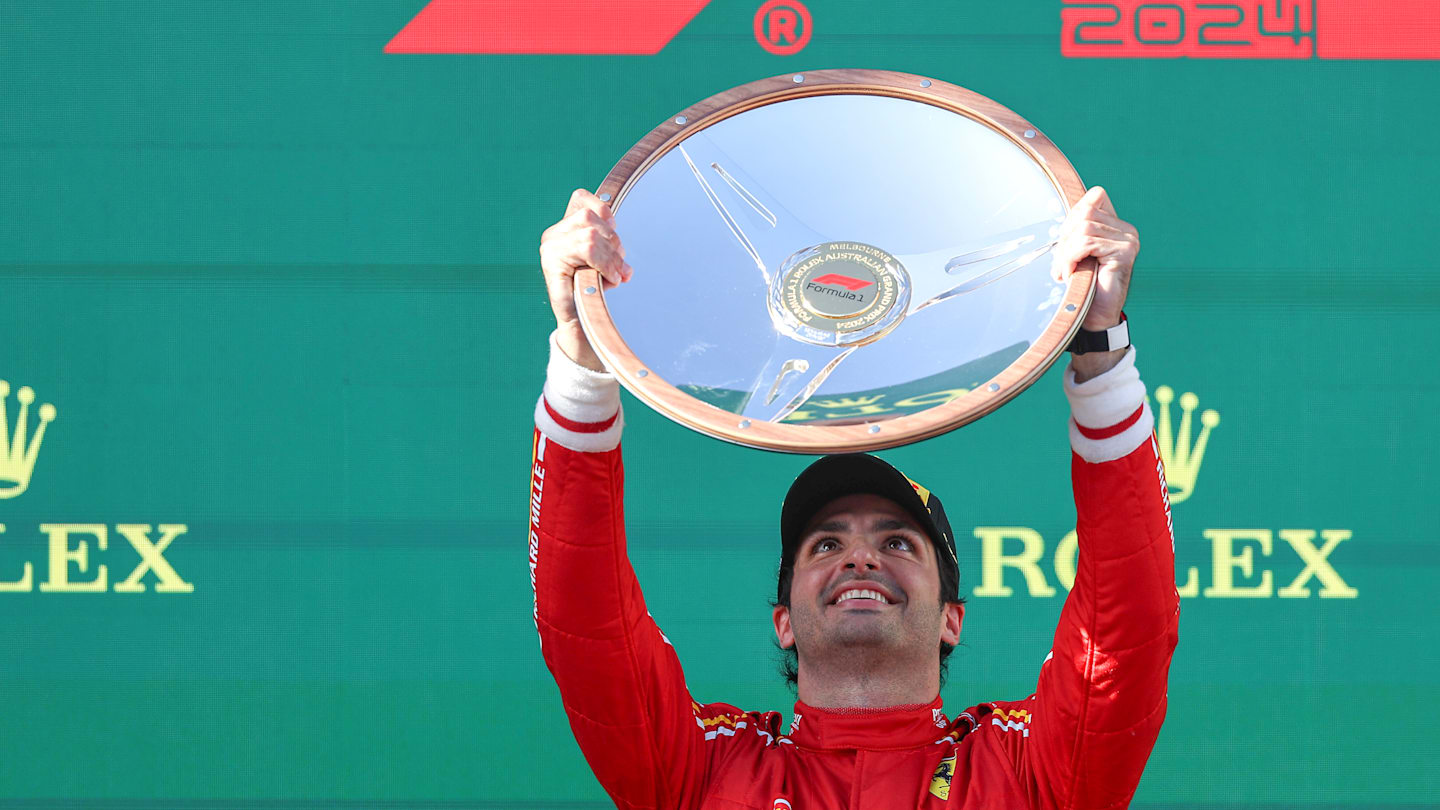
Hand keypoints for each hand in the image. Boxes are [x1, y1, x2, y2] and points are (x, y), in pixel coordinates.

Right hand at [538, 189, 633, 369]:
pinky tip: (611, 278)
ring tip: (617, 274)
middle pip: (591, 217)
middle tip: (621, 265)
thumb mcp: (604, 260)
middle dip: (613, 241)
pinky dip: (605, 263)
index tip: (615, 232)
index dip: (604, 211)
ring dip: (611, 256)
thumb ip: (608, 243)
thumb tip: (621, 242)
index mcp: (564, 229)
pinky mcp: (552, 263)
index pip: (582, 199)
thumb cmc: (592, 290)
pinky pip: (587, 249)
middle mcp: (553, 235)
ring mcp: (550, 248)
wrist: (581, 323)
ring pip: (591, 234)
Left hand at [1049, 186, 1139, 330]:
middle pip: (1084, 213)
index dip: (1072, 216)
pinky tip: (1071, 274)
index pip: (1094, 197)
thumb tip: (1061, 216)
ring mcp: (1128, 240)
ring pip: (1083, 229)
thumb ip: (1074, 231)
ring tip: (1066, 271)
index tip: (1065, 243)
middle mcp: (1126, 230)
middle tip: (1061, 263)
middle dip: (1065, 238)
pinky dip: (1071, 258)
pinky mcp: (1124, 251)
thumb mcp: (1074, 252)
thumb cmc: (1084, 286)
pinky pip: (1086, 243)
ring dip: (1066, 252)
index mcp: (1115, 226)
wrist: (1094, 316)